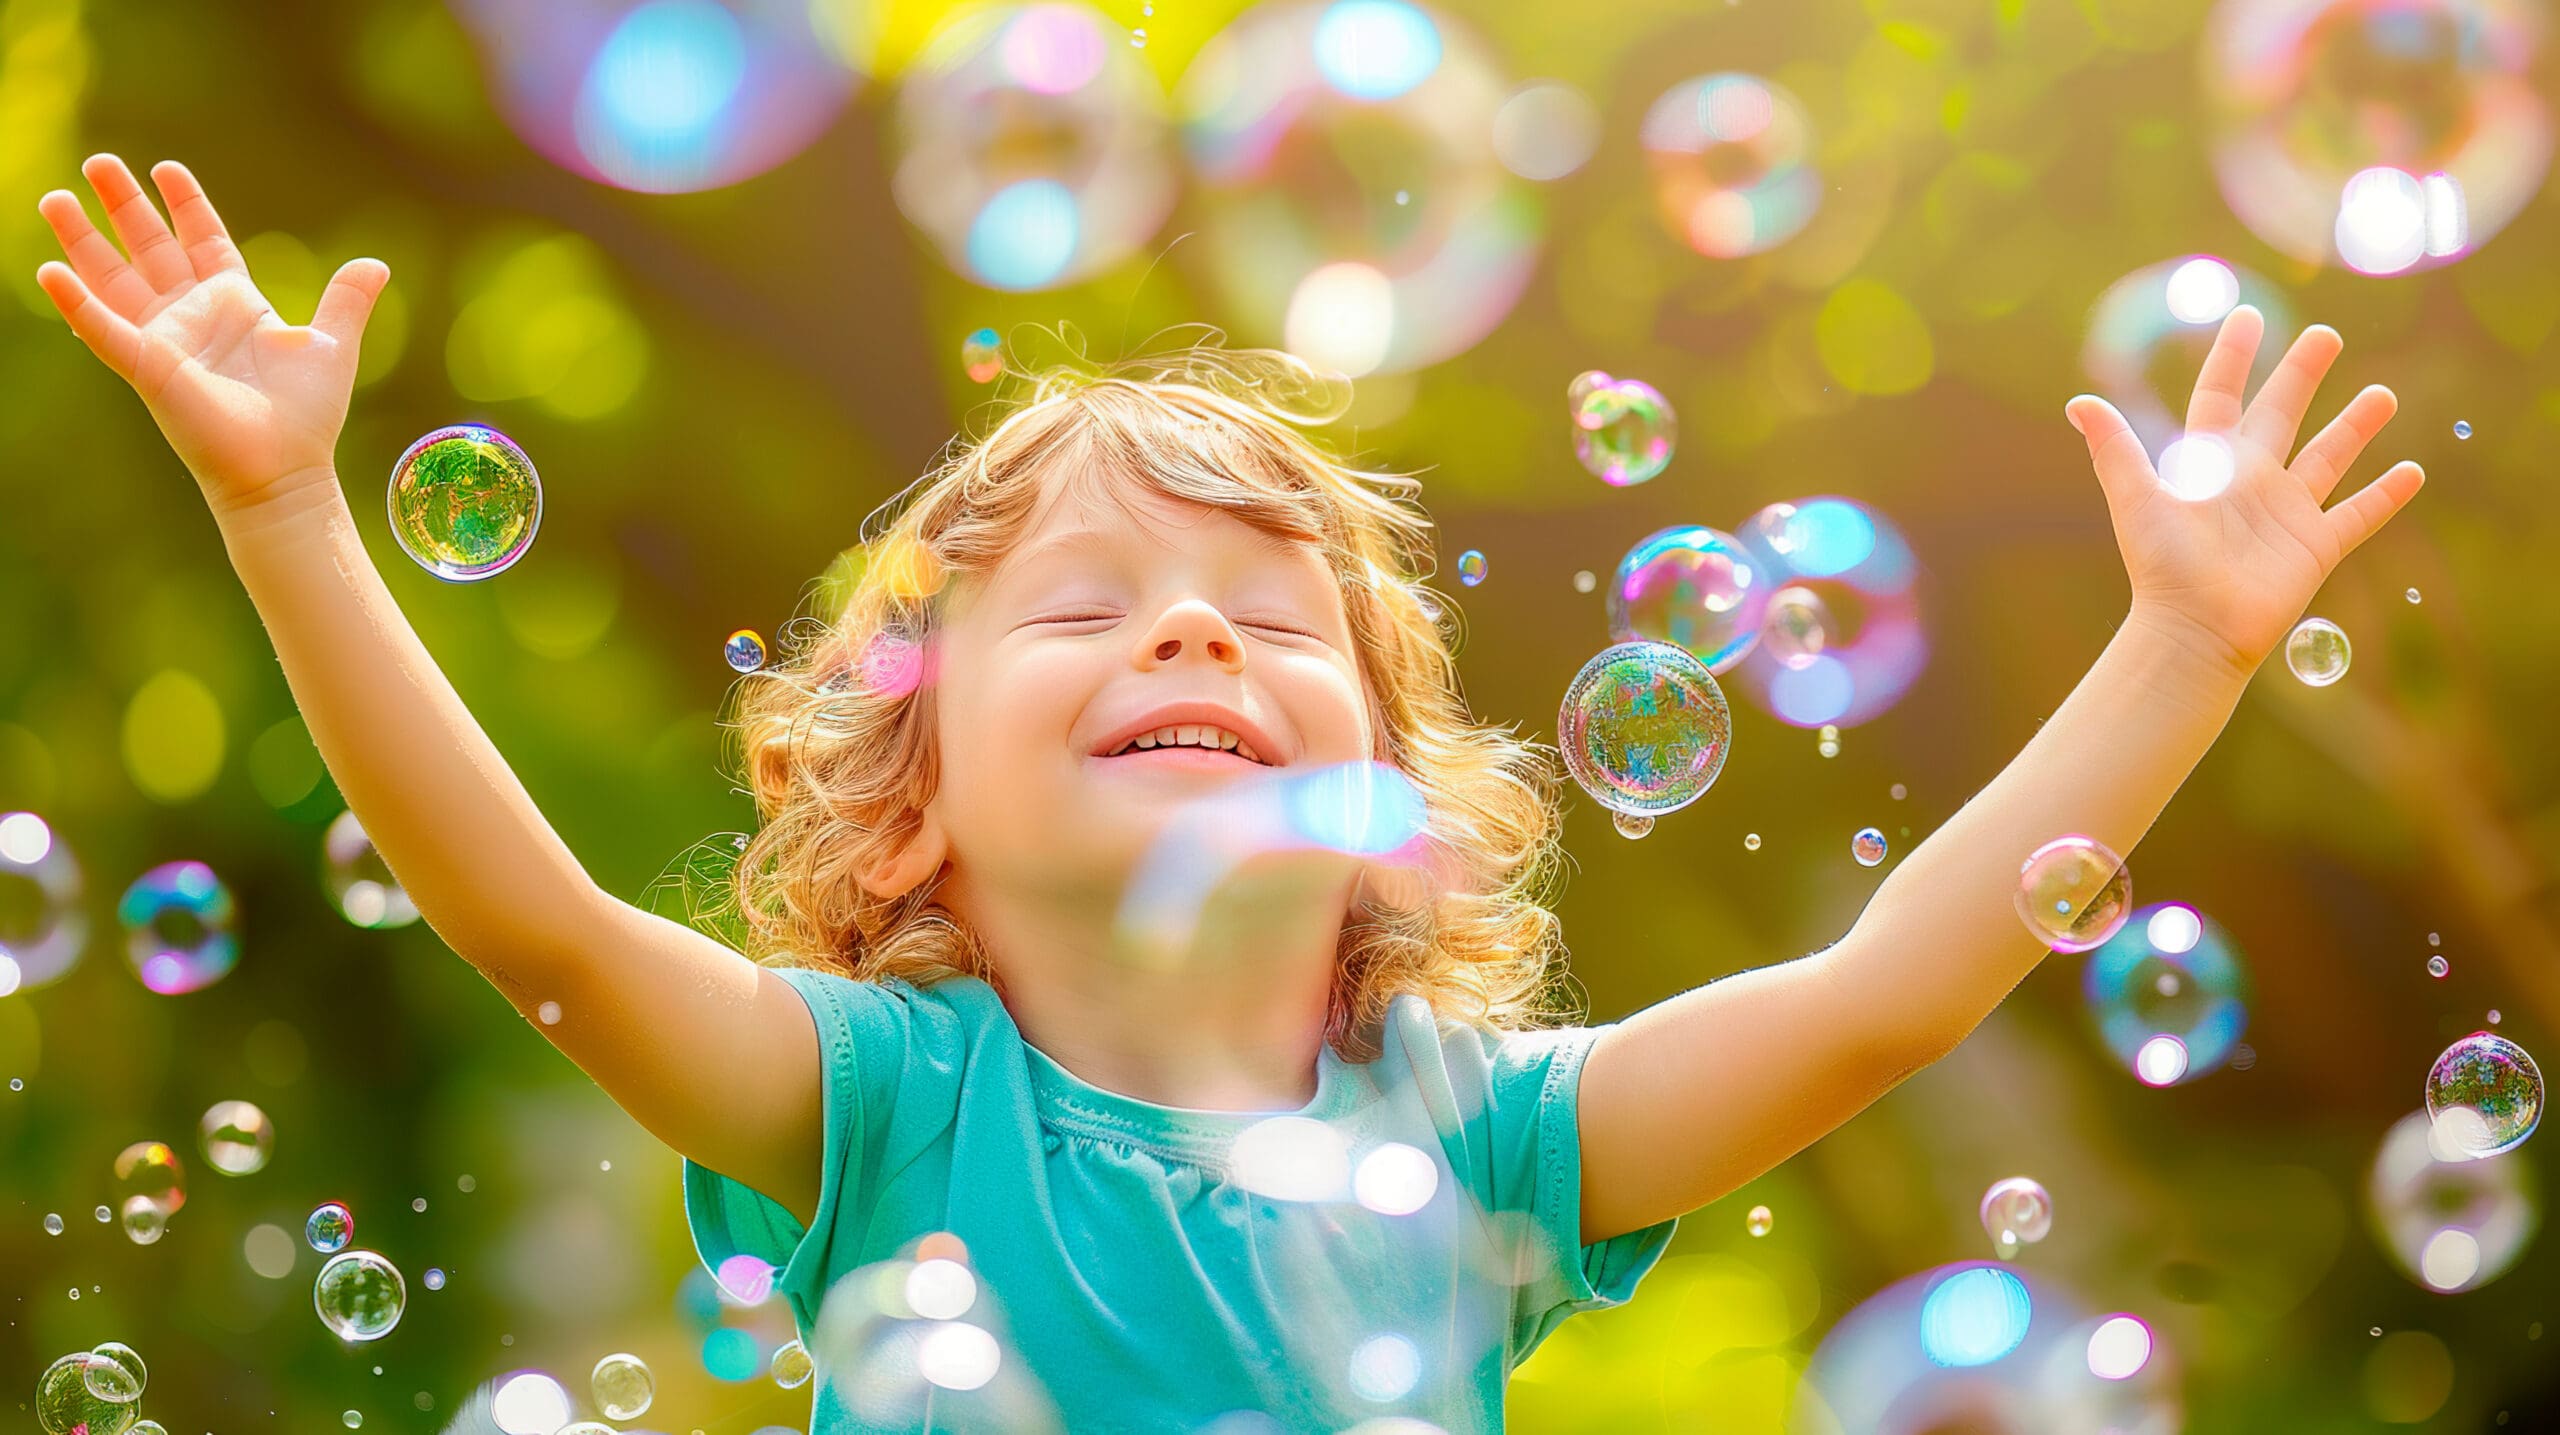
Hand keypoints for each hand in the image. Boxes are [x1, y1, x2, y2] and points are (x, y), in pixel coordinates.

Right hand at [35, 154, 389, 520]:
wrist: (287, 470)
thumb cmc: (307, 416)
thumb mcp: (332, 346)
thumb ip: (347, 302)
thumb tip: (376, 264)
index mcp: (234, 303)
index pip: (204, 240)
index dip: (185, 204)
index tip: (167, 168)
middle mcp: (192, 315)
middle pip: (151, 247)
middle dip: (124, 205)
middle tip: (98, 160)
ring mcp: (165, 340)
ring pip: (114, 278)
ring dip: (83, 240)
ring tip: (54, 198)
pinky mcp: (147, 368)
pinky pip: (104, 330)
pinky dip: (77, 304)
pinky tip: (49, 272)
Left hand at [2065, 305, 2425, 677]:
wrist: (2194, 629)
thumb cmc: (2162, 566)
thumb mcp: (2137, 499)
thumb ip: (2115, 449)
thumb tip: (2078, 402)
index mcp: (2209, 464)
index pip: (2221, 397)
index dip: (2233, 358)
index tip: (2247, 315)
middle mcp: (2251, 481)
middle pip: (2282, 413)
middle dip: (2302, 374)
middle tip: (2326, 333)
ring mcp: (2286, 513)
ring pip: (2328, 458)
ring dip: (2355, 427)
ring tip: (2383, 395)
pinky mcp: (2316, 546)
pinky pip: (2358, 515)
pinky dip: (2385, 495)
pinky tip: (2413, 471)